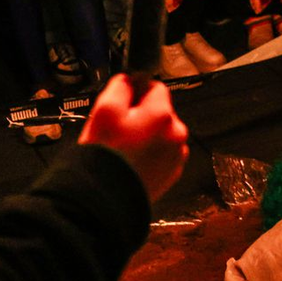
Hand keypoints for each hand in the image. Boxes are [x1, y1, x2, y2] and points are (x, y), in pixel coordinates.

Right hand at [77, 74, 188, 203]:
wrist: (104, 200)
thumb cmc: (104, 155)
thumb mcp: (104, 111)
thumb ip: (120, 87)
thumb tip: (129, 80)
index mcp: (162, 114)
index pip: (156, 88)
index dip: (137, 92)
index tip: (123, 103)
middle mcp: (177, 133)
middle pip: (160, 112)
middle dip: (142, 116)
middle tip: (119, 130)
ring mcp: (177, 155)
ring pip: (162, 134)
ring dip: (148, 136)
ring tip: (125, 149)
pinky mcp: (172, 174)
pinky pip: (163, 154)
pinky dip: (151, 154)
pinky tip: (133, 162)